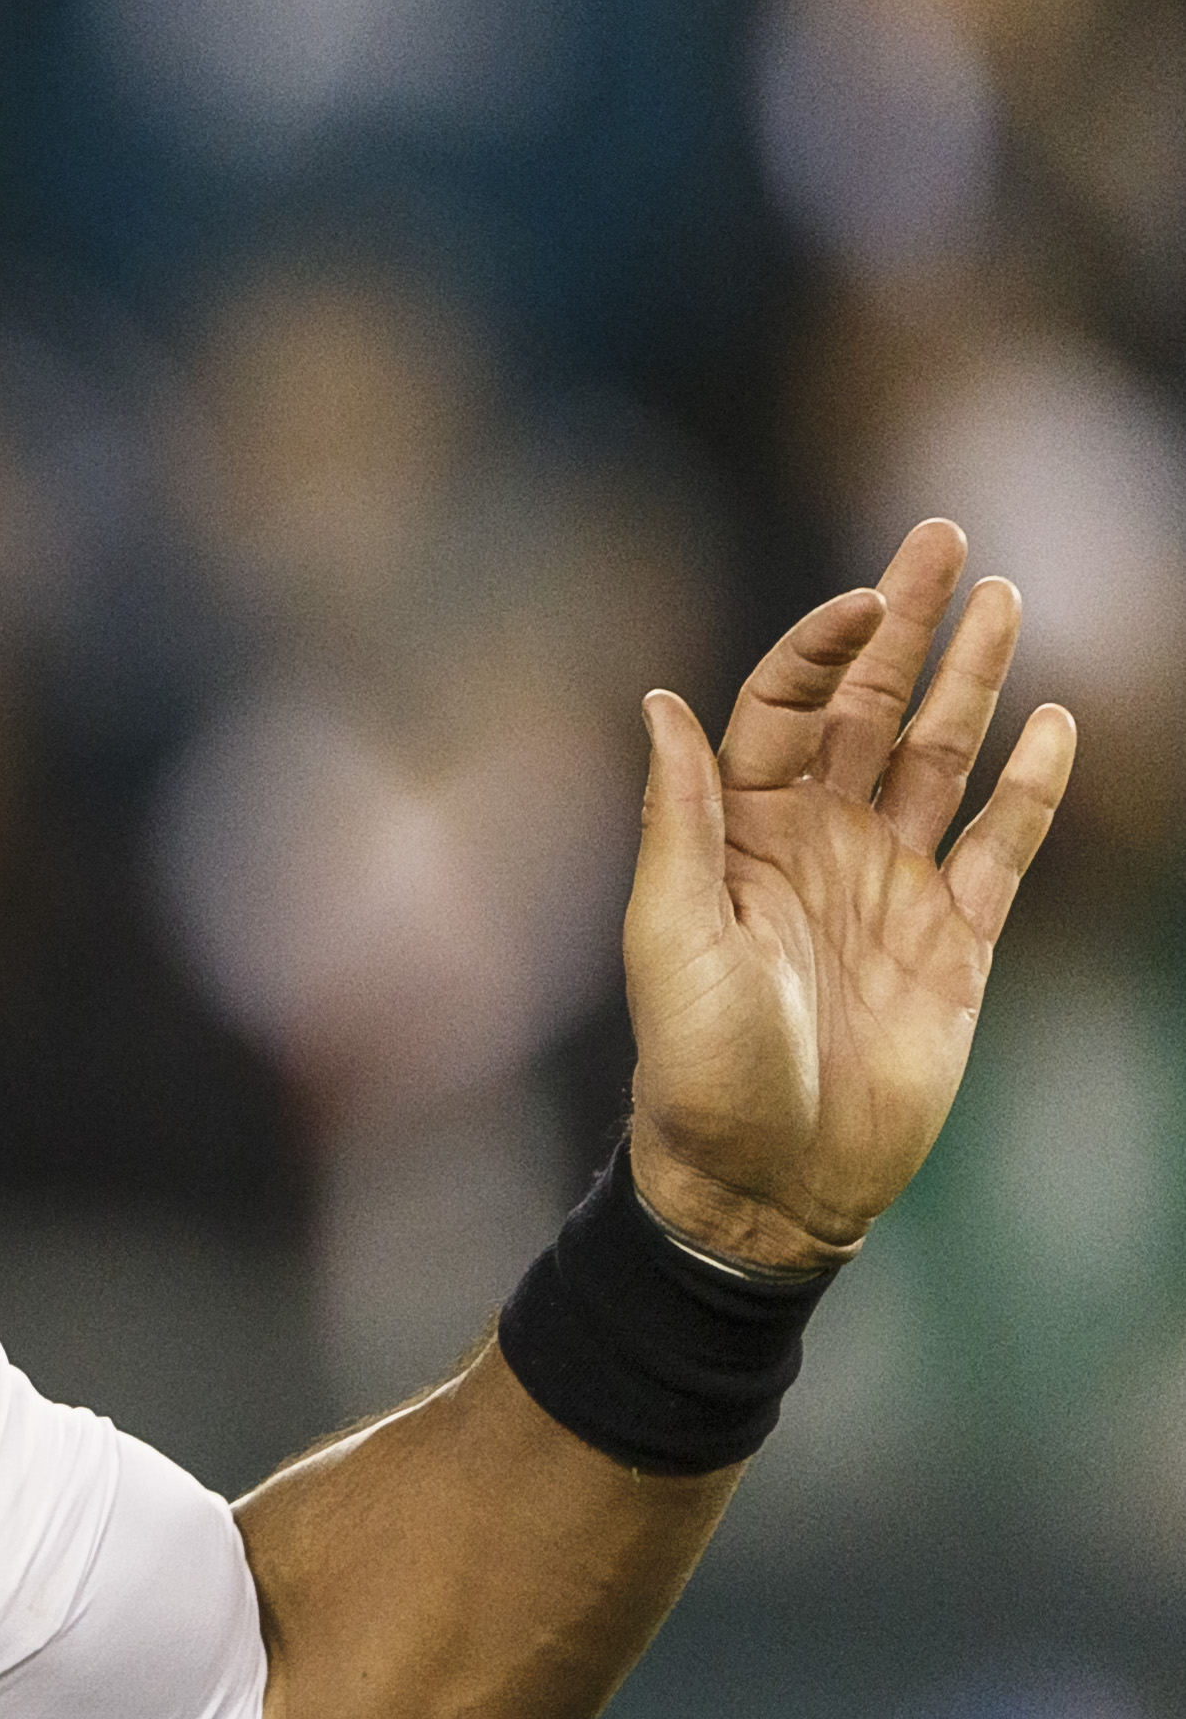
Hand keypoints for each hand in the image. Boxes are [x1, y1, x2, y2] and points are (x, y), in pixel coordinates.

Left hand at [622, 517, 1076, 1273]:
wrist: (765, 1182)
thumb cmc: (697, 1065)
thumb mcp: (671, 933)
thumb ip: (680, 815)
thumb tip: (662, 701)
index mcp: (740, 835)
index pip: (783, 708)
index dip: (822, 647)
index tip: (866, 598)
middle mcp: (817, 846)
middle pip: (872, 709)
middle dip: (909, 625)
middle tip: (946, 536)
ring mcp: (891, 889)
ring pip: (943, 761)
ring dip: (974, 681)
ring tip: (1007, 597)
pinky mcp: (957, 946)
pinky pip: (1002, 850)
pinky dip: (1031, 790)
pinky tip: (1055, 723)